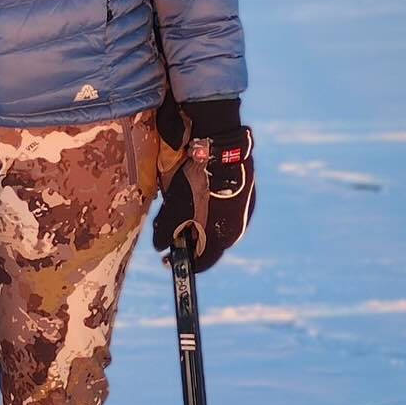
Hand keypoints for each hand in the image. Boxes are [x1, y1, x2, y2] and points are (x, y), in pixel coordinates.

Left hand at [150, 89, 255, 272]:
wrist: (218, 142)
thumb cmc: (193, 177)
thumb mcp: (175, 205)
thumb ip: (168, 229)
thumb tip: (161, 246)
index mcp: (221, 235)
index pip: (203, 261)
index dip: (184, 262)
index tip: (168, 261)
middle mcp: (236, 226)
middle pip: (209, 242)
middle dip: (188, 238)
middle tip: (168, 230)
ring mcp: (243, 208)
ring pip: (216, 222)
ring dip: (197, 220)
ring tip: (177, 207)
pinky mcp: (244, 191)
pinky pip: (224, 206)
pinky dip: (208, 205)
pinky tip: (195, 193)